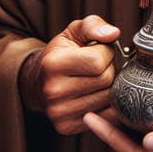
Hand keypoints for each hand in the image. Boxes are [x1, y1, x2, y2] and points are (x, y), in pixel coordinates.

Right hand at [19, 15, 119, 134]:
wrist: (39, 81)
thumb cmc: (61, 53)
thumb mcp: (73, 31)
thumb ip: (93, 25)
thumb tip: (114, 33)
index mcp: (53, 64)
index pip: (97, 61)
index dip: (106, 52)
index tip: (99, 50)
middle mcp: (53, 91)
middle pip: (105, 80)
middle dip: (110, 68)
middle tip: (100, 65)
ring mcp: (59, 112)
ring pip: (108, 98)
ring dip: (110, 86)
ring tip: (97, 78)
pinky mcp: (66, 126)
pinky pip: (105, 116)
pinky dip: (108, 104)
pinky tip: (98, 93)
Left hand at [83, 108, 152, 151]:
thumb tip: (149, 142)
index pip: (127, 150)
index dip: (107, 134)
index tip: (90, 116)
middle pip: (125, 143)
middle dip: (107, 125)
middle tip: (93, 101)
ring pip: (134, 136)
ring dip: (119, 121)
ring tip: (106, 99)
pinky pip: (146, 131)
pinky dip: (134, 118)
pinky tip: (133, 102)